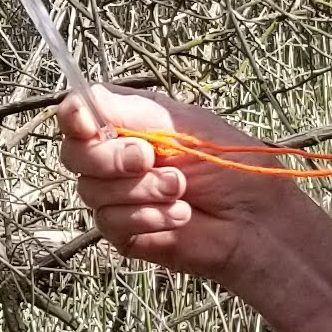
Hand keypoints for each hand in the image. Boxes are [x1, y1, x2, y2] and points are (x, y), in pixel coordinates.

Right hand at [54, 86, 303, 284]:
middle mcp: (114, 159)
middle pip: (75, 154)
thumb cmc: (233, 166)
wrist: (256, 221)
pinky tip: (179, 216)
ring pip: (91, 190)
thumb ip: (132, 112)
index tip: (87, 123)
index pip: (77, 115)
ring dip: (141, 190)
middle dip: (112, 157)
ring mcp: (116, 198)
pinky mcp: (123, 232)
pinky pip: (110, 222)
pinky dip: (147, 217)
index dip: (74, 117)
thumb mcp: (184, 125)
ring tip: (181, 191)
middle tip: (149, 159)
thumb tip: (82, 98)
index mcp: (127, 124)